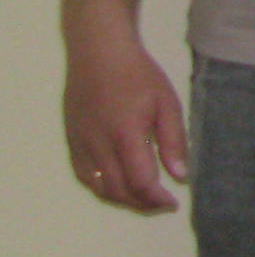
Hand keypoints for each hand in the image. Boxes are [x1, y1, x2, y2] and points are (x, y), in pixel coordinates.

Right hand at [66, 31, 187, 212]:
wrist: (98, 53)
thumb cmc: (138, 75)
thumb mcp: (167, 104)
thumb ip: (174, 141)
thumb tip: (181, 176)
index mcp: (125, 134)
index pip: (140, 182)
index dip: (156, 199)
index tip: (173, 203)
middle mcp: (98, 143)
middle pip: (118, 190)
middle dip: (142, 204)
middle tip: (162, 204)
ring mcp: (81, 143)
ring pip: (99, 187)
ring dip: (122, 200)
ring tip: (144, 198)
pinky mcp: (71, 140)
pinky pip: (84, 175)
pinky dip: (102, 188)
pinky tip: (119, 185)